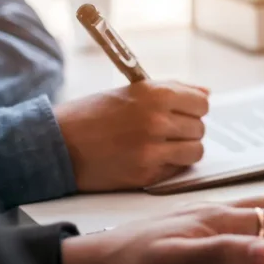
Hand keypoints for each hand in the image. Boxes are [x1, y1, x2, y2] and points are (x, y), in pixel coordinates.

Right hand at [55, 81, 210, 191]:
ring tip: (162, 145)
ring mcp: (152, 149)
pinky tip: (149, 158)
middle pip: (200, 128)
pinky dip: (169, 165)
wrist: (56, 144)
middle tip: (165, 131)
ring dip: (183, 149)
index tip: (182, 112)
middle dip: (186, 129)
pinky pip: (177, 169)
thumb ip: (174, 90)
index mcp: (156, 94)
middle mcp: (157, 120)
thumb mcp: (132, 90)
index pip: (202, 103)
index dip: (193, 108)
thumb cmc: (94, 114)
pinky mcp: (146, 174)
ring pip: (195, 151)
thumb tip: (207, 93)